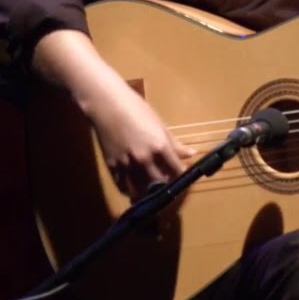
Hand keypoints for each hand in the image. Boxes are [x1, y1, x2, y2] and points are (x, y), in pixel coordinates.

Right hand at [86, 84, 196, 200]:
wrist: (106, 105)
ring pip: (141, 190)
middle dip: (165, 186)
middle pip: (160, 183)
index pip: (177, 170)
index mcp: (160, 147)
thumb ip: (174, 143)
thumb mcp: (159, 125)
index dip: (182, 176)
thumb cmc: (136, 109)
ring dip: (147, 193)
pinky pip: (123, 186)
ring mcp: (127, 164)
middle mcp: (145, 159)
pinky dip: (130, 190)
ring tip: (151, 192)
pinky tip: (134, 189)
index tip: (183, 177)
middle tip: (167, 184)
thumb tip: (192, 154)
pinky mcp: (113, 166)